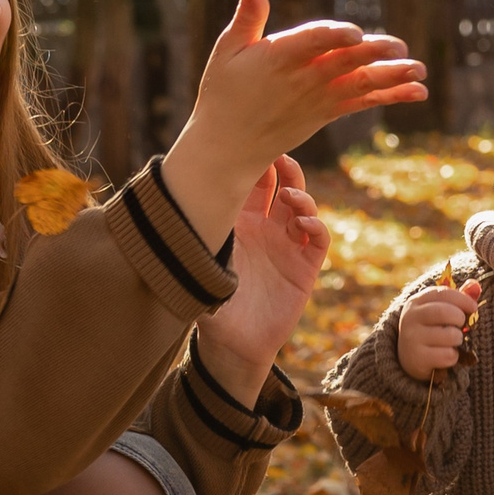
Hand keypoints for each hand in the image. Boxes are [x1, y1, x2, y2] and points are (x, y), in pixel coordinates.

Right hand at [164, 0, 427, 245]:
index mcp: (278, 58)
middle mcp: (303, 79)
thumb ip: (248, 16)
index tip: (355, 32)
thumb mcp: (227, 50)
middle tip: (401, 46)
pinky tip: (418, 91)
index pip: (310, 43)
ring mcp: (319, 99)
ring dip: (393, 77)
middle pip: (343, 63)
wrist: (229, 146)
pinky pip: (364, 103)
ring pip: (361, 84)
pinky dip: (391, 96)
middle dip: (374, 54)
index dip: (333, 36)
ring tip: (422, 70)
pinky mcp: (328, 113)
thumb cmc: (224, 92)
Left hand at [193, 156, 329, 404]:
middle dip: (283, 168)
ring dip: (300, 195)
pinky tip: (302, 225)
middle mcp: (266, 229)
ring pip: (302, 207)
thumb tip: (175, 205)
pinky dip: (316, 226)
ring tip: (290, 196)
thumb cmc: (210, 306)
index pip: (252, 184)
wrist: (232, 345)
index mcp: (239, 224)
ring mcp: (288, 246)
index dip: (254, 164)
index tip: (248, 148)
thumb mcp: (199, 268)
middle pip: (282, 185)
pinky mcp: (305, 267)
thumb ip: (195, 240)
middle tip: (278, 158)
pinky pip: (318, 240)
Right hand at [396, 280, 481, 379]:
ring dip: (458, 339)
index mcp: (416, 302)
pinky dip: (454, 357)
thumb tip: (475, 285)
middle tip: (461, 325)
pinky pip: (448, 355)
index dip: (463, 299)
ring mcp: (412, 338)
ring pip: (450, 335)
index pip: (443, 293)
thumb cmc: (432, 329)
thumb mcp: (441, 310)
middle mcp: (410, 318)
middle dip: (460, 319)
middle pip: (444, 312)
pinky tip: (446, 355)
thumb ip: (459, 297)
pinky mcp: (417, 358)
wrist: (410, 358)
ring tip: (453, 341)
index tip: (473, 307)